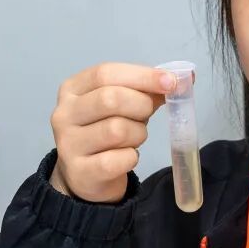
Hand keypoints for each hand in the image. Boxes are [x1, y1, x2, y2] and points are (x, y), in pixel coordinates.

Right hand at [49, 62, 183, 202]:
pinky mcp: (80, 171)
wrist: (86, 174)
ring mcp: (68, 144)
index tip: (170, 82)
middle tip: (147, 115)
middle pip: (110, 99)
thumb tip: (184, 78)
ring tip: (134, 138)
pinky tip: (126, 157)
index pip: (105, 73)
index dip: (142, 76)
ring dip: (138, 134)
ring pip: (117, 130)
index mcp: (72, 89)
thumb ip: (146, 89)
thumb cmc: (106, 130)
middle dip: (141, 105)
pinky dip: (132, 157)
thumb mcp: (122, 104)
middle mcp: (64, 114)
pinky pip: (120, 159)